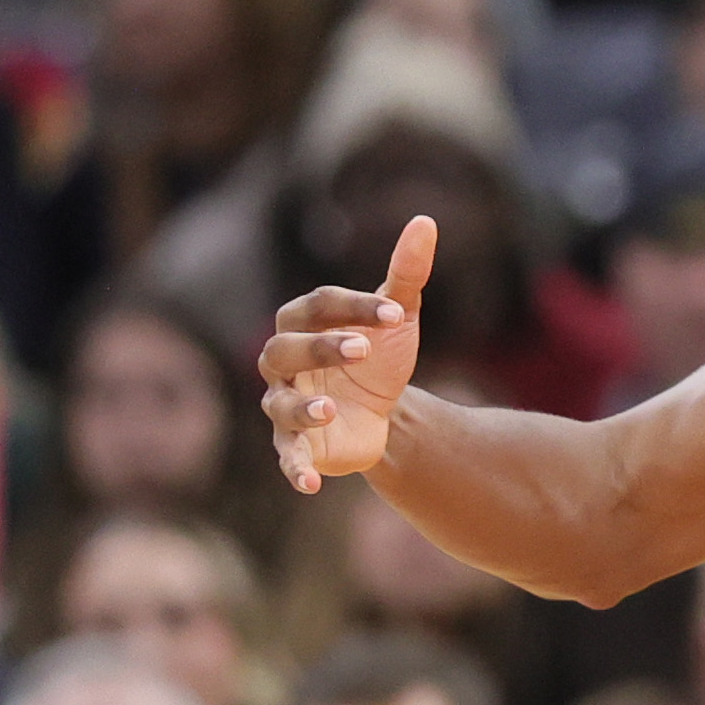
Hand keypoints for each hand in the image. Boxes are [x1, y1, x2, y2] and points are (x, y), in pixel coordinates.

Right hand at [261, 215, 436, 492]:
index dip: (355, 307)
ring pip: (278, 403)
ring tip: (329, 410)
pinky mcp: (297, 443)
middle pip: (286, 349)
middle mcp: (284, 360)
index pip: (318, 305)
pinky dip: (294, 469)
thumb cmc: (382, 354)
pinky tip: (311, 483)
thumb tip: (426, 221)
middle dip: (321, 348)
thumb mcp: (399, 315)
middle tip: (363, 349)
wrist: (387, 412)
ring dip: (300, 407)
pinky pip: (287, 456)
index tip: (399, 313)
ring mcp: (286, 403)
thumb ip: (407, 272)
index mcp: (303, 321)